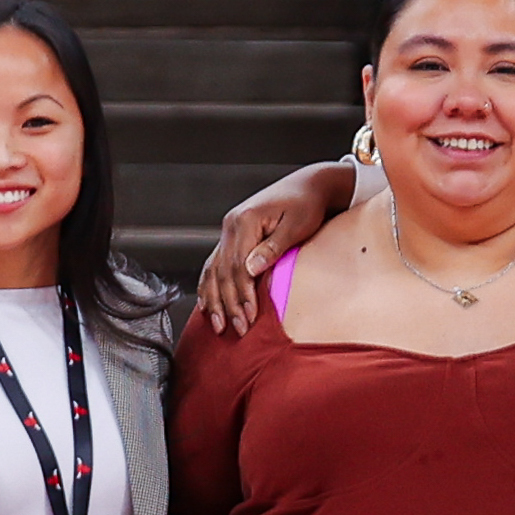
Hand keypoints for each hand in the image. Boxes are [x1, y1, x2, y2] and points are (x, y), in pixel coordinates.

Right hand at [193, 162, 358, 333]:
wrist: (307, 185)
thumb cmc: (306, 204)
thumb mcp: (296, 225)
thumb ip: (273, 247)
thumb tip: (252, 269)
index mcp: (245, 220)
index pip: (238, 266)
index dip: (243, 294)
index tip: (249, 317)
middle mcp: (231, 225)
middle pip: (224, 272)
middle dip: (229, 304)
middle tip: (238, 329)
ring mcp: (229, 231)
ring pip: (214, 270)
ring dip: (215, 300)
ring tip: (218, 325)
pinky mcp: (232, 236)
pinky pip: (214, 264)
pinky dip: (209, 286)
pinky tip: (207, 304)